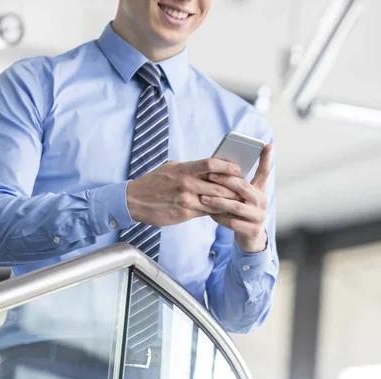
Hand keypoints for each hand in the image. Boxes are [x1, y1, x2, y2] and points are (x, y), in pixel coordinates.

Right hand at [126, 158, 241, 226]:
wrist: (134, 200)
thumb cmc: (155, 182)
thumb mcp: (171, 168)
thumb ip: (190, 168)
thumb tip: (211, 166)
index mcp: (184, 169)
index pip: (211, 164)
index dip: (227, 166)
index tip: (238, 169)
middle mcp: (186, 183)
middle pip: (219, 186)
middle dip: (234, 188)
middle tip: (246, 189)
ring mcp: (185, 199)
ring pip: (216, 201)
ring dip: (229, 202)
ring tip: (240, 201)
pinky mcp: (184, 213)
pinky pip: (207, 212)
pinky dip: (218, 212)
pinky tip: (226, 211)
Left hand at [201, 144, 272, 252]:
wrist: (250, 237)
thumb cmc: (241, 211)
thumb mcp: (241, 197)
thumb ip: (235, 184)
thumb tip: (218, 165)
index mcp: (260, 190)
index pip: (265, 172)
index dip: (266, 159)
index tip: (267, 144)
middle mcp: (262, 202)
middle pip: (244, 187)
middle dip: (226, 181)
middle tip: (210, 175)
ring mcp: (258, 217)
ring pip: (237, 207)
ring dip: (218, 202)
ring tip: (203, 198)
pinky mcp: (252, 231)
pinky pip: (233, 223)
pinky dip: (220, 218)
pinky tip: (209, 214)